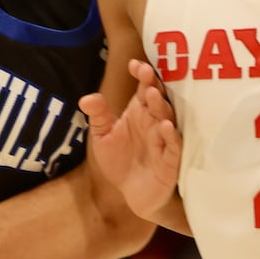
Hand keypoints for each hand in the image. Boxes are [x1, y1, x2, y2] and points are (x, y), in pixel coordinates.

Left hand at [79, 60, 181, 219]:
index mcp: (140, 111)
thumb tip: (85, 99)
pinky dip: (172, 136)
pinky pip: (174, 146)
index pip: (144, 87)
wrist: (130, 194)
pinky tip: (166, 126)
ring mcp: (164, 139)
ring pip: (167, 118)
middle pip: (157, 99)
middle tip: (147, 74)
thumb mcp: (103, 136)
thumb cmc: (120, 160)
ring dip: (162, 106)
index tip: (134, 64)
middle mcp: (154, 121)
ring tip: (153, 95)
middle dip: (153, 85)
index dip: (142, 74)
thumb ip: (97, 116)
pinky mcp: (170, 160)